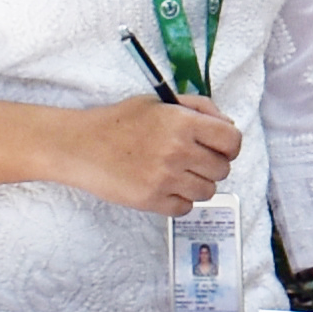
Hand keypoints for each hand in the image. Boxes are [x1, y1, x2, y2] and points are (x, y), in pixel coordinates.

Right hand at [55, 98, 245, 215]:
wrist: (80, 146)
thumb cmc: (119, 121)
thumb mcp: (159, 102)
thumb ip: (199, 108)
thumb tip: (228, 126)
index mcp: (182, 122)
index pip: (232, 141)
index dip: (229, 145)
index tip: (218, 148)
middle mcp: (178, 150)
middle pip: (222, 169)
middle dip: (211, 165)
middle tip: (191, 160)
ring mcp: (165, 178)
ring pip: (207, 192)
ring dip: (196, 184)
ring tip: (175, 174)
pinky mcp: (152, 200)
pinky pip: (185, 208)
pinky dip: (179, 201)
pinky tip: (164, 188)